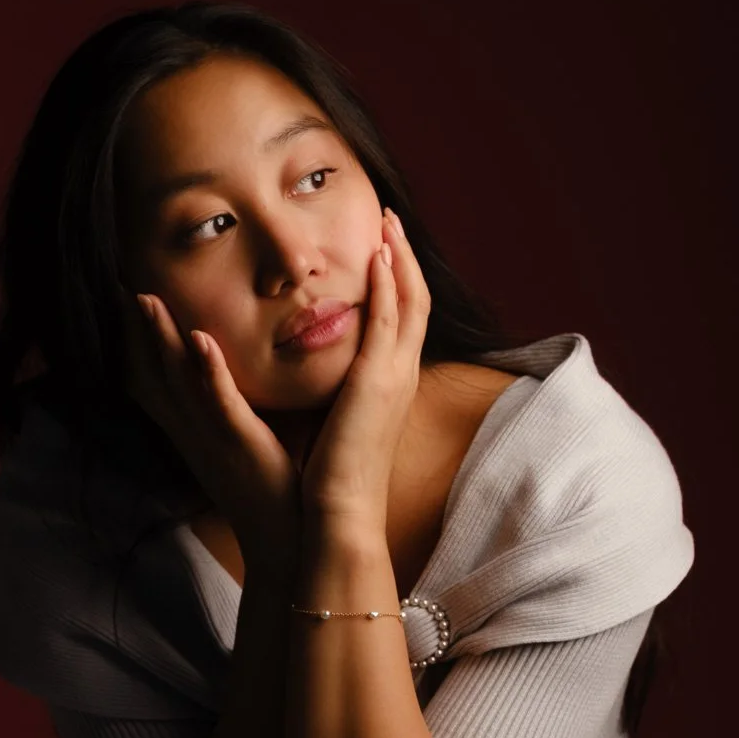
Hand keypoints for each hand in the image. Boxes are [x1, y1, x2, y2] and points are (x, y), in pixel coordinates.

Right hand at [118, 285, 301, 577]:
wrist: (286, 544)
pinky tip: (200, 339)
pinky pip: (220, 403)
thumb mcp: (241, 446)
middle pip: (151, 374)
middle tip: (112, 285)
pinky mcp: (241, 443)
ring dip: (159, 340)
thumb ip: (235, 410)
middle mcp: (192, 432)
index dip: (131, 344)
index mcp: (192, 431)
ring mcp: (213, 437)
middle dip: (131, 332)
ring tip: (144, 298)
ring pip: (177, 382)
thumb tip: (243, 376)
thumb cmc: (272, 493)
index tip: (117, 302)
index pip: (151, 382)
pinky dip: (208, 371)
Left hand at [299, 207, 430, 528]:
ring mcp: (394, 379)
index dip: (397, 284)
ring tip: (387, 223)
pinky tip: (377, 254)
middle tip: (391, 221)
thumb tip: (324, 382)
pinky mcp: (378, 383)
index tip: (383, 250)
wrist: (339, 517)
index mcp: (389, 389)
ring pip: (409, 303)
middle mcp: (400, 379)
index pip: (401, 323)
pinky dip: (388, 286)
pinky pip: (388, 321)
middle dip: (405, 259)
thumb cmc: (333, 484)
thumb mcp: (338, 427)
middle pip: (414, 304)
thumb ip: (337, 397)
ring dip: (400, 259)